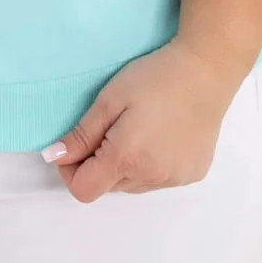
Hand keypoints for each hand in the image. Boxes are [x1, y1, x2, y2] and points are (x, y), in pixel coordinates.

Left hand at [41, 37, 247, 202]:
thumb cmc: (154, 78)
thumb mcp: (110, 99)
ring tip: (137, 127)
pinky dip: (148, 164)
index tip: (76, 144)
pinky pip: (157, 180)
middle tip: (109, 126)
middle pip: (108, 186)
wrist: (206, 72)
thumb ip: (82, 134)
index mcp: (127, 159)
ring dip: (123, 165)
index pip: (84, 190)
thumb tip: (55, 157)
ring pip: (132, 185)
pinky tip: (159, 135)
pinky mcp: (192, 175)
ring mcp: (175, 180)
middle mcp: (152, 178)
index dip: (71, 170)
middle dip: (98, 163)